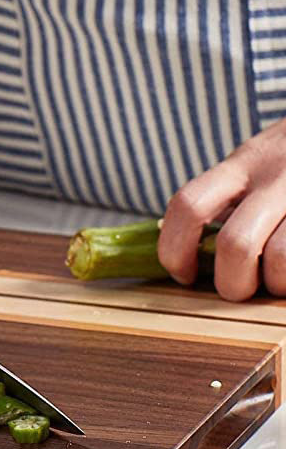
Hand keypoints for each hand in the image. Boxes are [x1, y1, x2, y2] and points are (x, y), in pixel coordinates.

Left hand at [157, 120, 285, 299]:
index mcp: (244, 164)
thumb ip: (226, 197)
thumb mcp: (259, 161)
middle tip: (239, 288)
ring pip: (282, 260)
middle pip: (235, 244)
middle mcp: (277, 177)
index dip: (174, 250)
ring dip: (276, 284)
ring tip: (281, 278)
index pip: (188, 206)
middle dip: (232, 282)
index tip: (184, 274)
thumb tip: (181, 243)